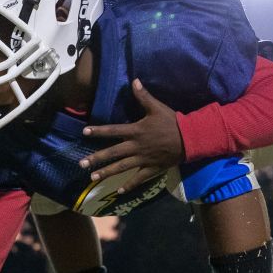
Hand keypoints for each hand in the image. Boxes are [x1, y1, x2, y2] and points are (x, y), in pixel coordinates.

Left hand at [80, 80, 182, 194]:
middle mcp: (136, 146)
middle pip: (113, 153)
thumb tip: (134, 80)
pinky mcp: (152, 169)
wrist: (191, 139)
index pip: (113, 130)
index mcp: (136, 131)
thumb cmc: (173, 122)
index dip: (98, 131)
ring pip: (121, 167)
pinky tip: (119, 192)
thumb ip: (144, 96)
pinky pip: (138, 179)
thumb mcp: (157, 107)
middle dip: (96, 158)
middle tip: (81, 163)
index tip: (84, 132)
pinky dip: (129, 185)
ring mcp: (143, 159)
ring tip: (92, 178)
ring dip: (106, 172)